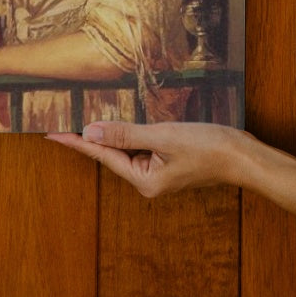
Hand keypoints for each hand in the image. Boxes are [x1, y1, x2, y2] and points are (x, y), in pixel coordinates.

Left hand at [46, 121, 246, 195]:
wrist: (243, 156)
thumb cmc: (208, 147)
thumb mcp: (163, 136)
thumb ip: (125, 134)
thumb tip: (90, 132)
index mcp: (144, 180)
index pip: (102, 155)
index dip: (76, 142)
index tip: (52, 134)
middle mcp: (148, 181)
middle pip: (112, 153)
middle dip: (91, 136)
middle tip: (63, 119)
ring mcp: (159, 173)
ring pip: (127, 148)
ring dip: (112, 132)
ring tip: (88, 115)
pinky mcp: (169, 162)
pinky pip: (141, 146)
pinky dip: (130, 133)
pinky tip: (123, 120)